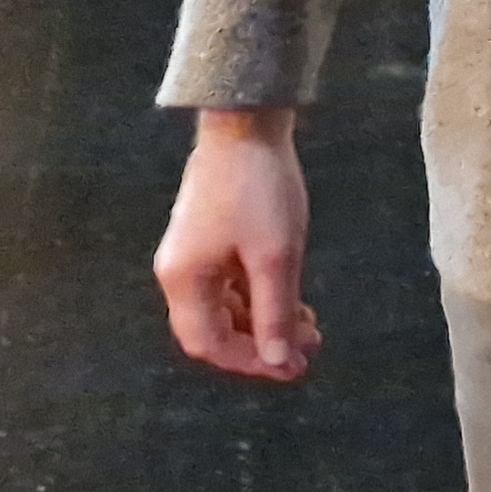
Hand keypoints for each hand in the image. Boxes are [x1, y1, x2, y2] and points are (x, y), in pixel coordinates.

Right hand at [153, 107, 321, 381]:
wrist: (247, 124)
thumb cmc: (260, 189)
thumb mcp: (276, 257)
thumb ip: (276, 313)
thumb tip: (280, 361)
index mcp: (185, 281)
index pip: (210, 344)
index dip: (251, 362)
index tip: (294, 367)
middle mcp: (180, 272)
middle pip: (215, 329)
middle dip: (262, 343)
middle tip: (309, 350)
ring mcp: (193, 253)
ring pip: (226, 306)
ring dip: (265, 320)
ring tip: (310, 325)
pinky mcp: (210, 235)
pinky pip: (231, 282)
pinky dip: (260, 295)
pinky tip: (293, 296)